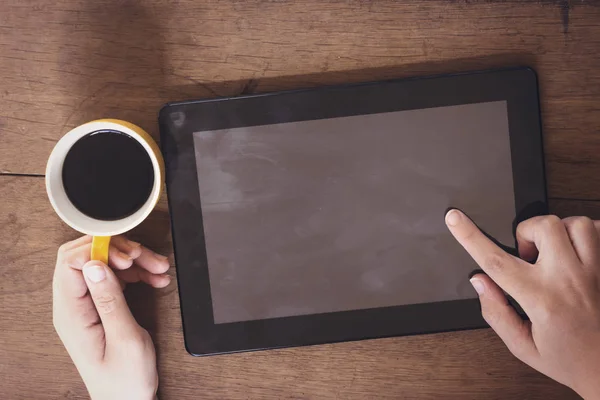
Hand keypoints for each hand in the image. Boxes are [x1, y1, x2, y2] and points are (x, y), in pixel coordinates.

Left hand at [52, 235, 170, 399]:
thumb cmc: (125, 379)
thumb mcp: (124, 339)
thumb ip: (109, 299)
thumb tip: (94, 264)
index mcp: (72, 314)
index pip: (71, 263)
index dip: (100, 251)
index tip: (129, 257)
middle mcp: (73, 307)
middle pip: (86, 257)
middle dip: (118, 250)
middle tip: (145, 257)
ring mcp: (86, 306)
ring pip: (104, 264)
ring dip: (134, 262)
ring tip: (159, 269)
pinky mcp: (99, 306)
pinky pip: (114, 278)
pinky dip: (136, 274)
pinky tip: (155, 278)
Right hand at [446, 210, 599, 398]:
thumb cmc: (571, 360)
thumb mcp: (523, 347)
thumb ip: (496, 312)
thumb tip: (479, 281)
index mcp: (542, 300)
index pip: (496, 260)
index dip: (469, 236)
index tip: (454, 218)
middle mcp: (570, 280)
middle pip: (543, 226)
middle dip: (526, 232)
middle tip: (528, 255)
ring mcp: (595, 272)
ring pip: (575, 223)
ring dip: (558, 231)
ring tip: (554, 252)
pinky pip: (598, 230)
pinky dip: (585, 234)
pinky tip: (577, 252)